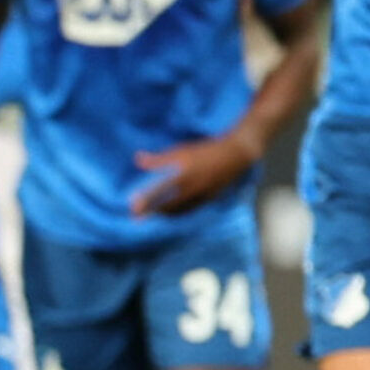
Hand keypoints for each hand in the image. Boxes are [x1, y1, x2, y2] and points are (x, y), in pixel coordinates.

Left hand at [131, 130, 259, 216]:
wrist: (237, 154)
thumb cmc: (207, 150)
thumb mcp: (182, 151)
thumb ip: (159, 159)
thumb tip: (137, 160)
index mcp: (183, 178)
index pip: (158, 194)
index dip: (145, 201)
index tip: (132, 208)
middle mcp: (192, 191)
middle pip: (168, 207)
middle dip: (152, 213)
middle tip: (138, 218)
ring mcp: (202, 197)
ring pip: (180, 211)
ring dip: (166, 215)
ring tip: (155, 215)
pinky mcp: (210, 198)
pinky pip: (191, 209)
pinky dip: (180, 212)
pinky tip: (176, 211)